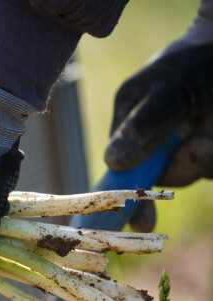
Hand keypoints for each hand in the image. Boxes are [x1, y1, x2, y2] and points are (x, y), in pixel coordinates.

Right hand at [104, 42, 212, 231]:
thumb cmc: (196, 61)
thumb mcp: (168, 87)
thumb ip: (143, 125)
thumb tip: (113, 162)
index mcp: (128, 126)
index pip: (116, 168)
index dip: (112, 198)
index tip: (110, 225)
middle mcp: (154, 143)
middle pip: (153, 179)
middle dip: (167, 181)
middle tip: (167, 189)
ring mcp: (185, 148)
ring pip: (189, 173)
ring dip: (202, 161)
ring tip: (208, 138)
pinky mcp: (209, 152)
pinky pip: (210, 167)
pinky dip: (212, 157)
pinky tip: (212, 138)